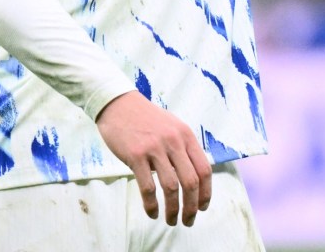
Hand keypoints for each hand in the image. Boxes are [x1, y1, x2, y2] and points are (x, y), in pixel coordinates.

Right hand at [96, 90, 211, 226]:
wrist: (119, 104)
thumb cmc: (146, 118)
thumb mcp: (172, 126)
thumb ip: (183, 148)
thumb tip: (194, 178)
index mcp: (185, 135)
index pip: (204, 169)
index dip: (206, 193)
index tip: (202, 207)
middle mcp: (174, 141)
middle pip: (191, 182)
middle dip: (191, 207)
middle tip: (188, 220)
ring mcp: (155, 148)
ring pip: (171, 187)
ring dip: (173, 210)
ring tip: (171, 220)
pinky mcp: (136, 155)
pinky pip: (148, 187)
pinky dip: (151, 205)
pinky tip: (152, 212)